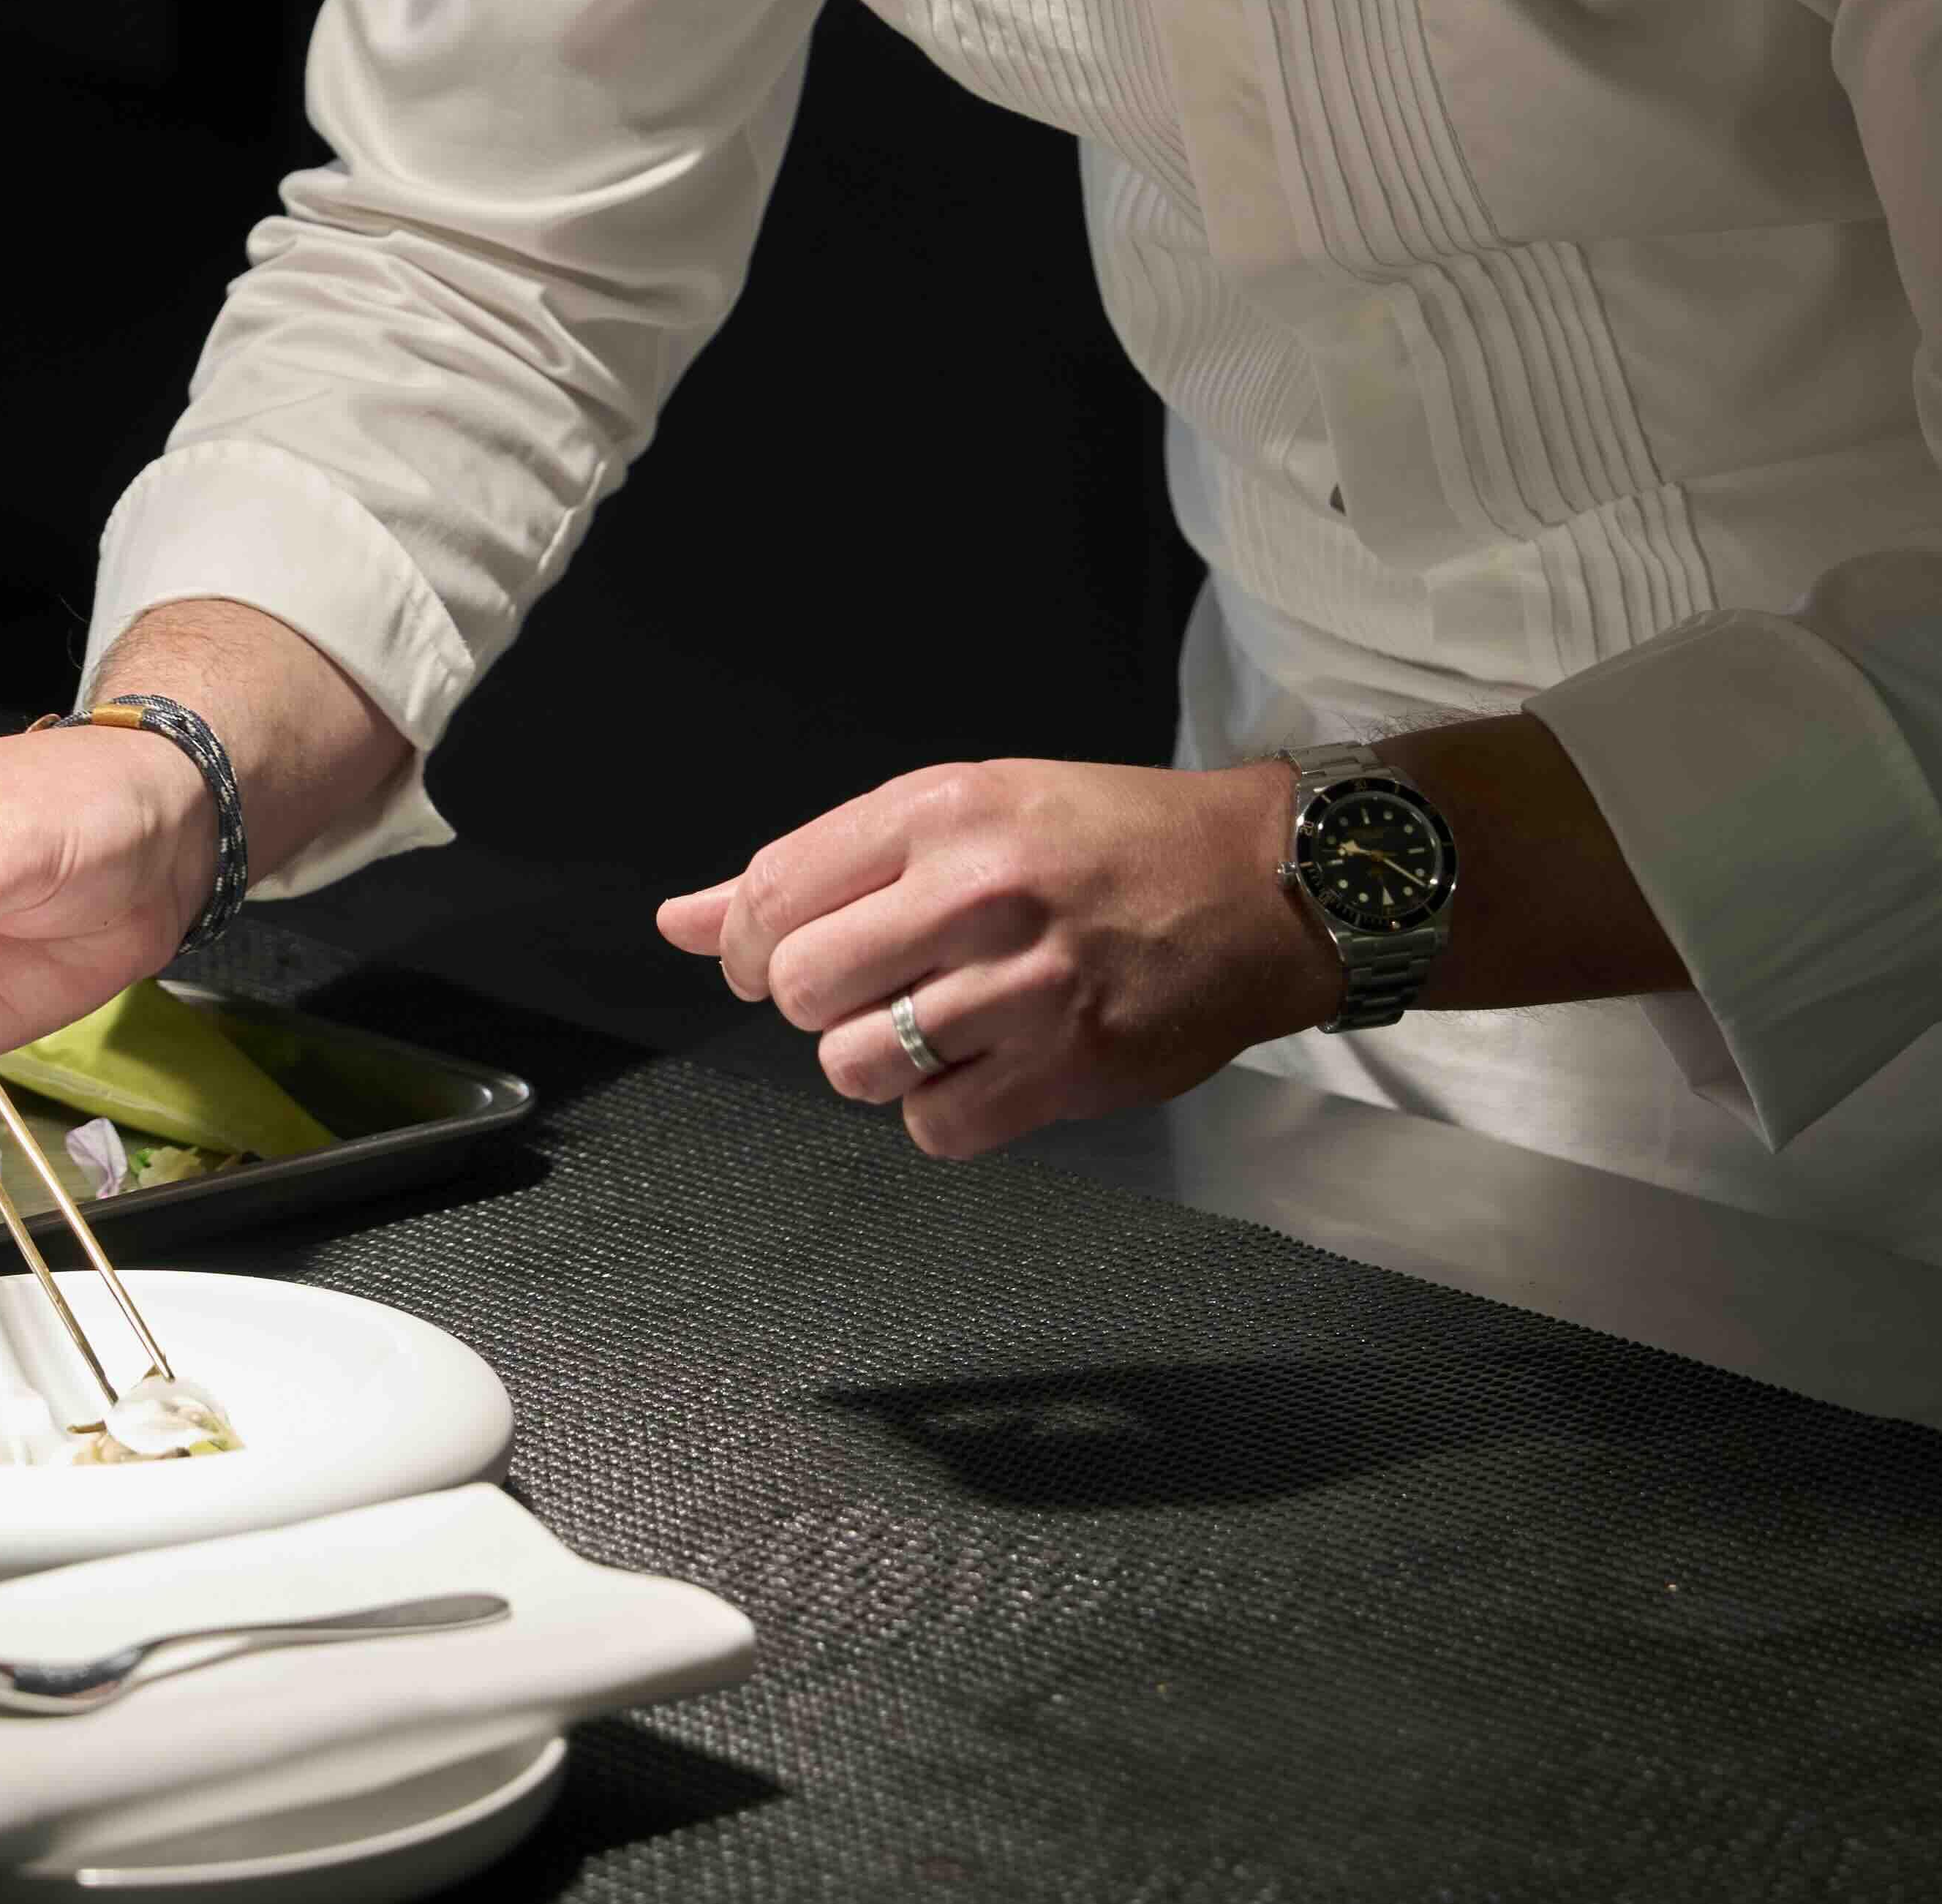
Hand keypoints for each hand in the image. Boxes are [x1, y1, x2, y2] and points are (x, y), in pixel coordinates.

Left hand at [653, 756, 1335, 1158]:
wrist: (1261, 885)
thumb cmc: (1105, 841)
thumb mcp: (960, 810)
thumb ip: (814, 869)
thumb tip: (680, 920)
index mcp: (940, 811)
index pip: (771, 894)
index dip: (745, 945)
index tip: (772, 957)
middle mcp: (977, 892)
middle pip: (797, 988)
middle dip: (814, 1002)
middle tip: (873, 988)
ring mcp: (1025, 987)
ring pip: (854, 1067)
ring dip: (878, 1062)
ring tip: (939, 1024)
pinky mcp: (1068, 1069)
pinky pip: (933, 1130)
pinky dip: (945, 1113)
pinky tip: (988, 1064)